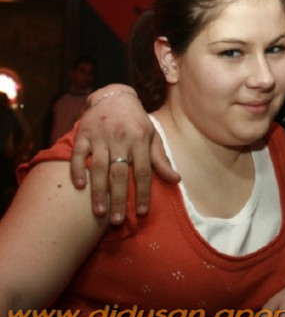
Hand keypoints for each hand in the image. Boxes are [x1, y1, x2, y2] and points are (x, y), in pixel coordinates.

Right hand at [70, 85, 179, 224]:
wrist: (114, 96)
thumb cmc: (136, 121)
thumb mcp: (153, 136)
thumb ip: (161, 159)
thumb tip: (176, 180)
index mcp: (141, 140)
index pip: (144, 171)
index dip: (144, 192)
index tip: (142, 212)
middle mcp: (121, 138)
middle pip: (120, 173)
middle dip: (119, 198)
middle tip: (118, 221)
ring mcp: (101, 136)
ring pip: (98, 167)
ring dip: (98, 191)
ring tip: (99, 212)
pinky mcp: (84, 133)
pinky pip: (78, 154)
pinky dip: (77, 170)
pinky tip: (79, 187)